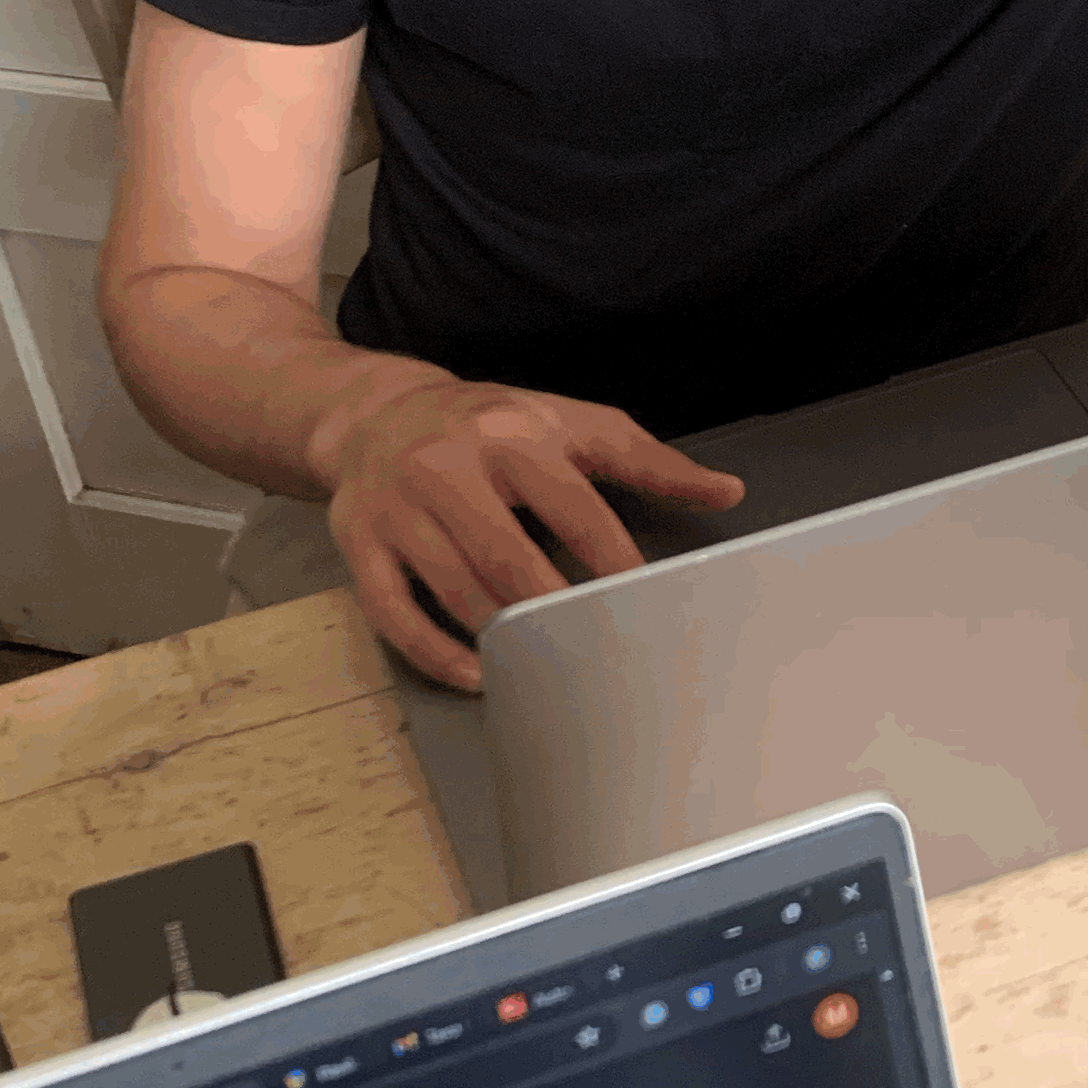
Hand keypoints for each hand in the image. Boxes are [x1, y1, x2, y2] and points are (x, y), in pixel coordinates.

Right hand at [312, 374, 743, 689]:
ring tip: (547, 670)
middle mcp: (448, 467)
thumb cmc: (489, 425)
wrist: (374, 413)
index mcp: (510, 435)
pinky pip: (393, 611)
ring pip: (454, 589)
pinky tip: (478, 675)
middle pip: (508, 557)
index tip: (647, 606)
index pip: (572, 507)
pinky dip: (436, 652)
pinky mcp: (358, 542)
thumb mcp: (568, 423)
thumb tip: (729, 490)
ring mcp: (397, 507)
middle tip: (600, 656)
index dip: (613, 561)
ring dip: (503, 638)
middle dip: (554, 611)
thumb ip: (647, 460)